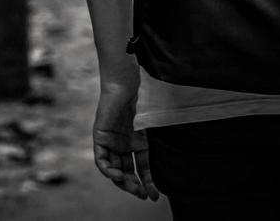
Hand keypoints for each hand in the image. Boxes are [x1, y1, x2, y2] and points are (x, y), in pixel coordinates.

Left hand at [93, 81, 158, 200]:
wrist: (127, 84)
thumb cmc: (144, 98)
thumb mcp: (153, 126)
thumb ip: (159, 140)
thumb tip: (179, 157)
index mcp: (136, 142)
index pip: (140, 168)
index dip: (148, 182)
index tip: (155, 195)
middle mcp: (123, 145)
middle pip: (127, 172)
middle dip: (135, 186)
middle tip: (144, 195)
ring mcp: (111, 142)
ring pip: (114, 170)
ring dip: (123, 182)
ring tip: (133, 189)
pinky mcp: (100, 137)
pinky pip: (101, 161)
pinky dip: (108, 170)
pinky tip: (118, 176)